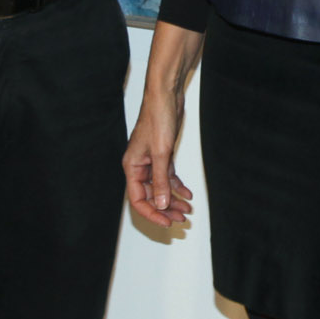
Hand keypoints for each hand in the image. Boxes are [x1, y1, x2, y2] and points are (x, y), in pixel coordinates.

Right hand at [124, 81, 195, 227]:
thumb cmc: (157, 119)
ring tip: (187, 210)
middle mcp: (139, 167)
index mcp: (132, 167)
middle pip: (150, 196)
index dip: (152, 213)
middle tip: (181, 219)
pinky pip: (168, 177)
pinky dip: (178, 186)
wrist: (166, 96)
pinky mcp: (162, 155)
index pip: (138, 199)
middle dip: (165, 208)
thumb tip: (161, 204)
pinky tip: (187, 194)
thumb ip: (161, 180)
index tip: (166, 222)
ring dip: (173, 199)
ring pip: (161, 188)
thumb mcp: (161, 153)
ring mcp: (151, 161)